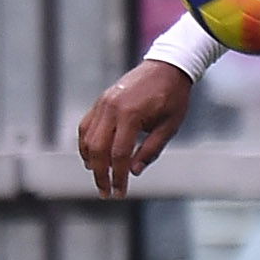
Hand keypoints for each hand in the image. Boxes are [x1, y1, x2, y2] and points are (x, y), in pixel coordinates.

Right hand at [77, 60, 194, 195]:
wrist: (167, 66)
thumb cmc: (173, 96)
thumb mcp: (170, 126)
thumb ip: (151, 150)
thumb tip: (133, 171)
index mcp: (131, 114)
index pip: (119, 154)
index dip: (118, 177)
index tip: (120, 193)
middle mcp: (112, 107)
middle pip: (98, 149)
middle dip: (100, 174)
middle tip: (105, 192)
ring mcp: (103, 102)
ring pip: (87, 138)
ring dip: (90, 161)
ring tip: (99, 178)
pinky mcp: (101, 100)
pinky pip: (86, 126)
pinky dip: (86, 144)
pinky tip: (92, 158)